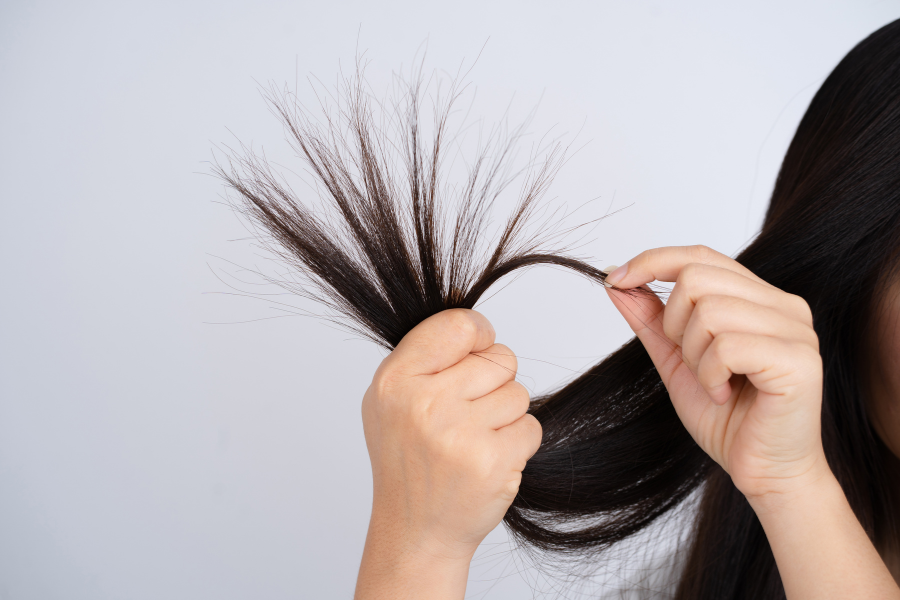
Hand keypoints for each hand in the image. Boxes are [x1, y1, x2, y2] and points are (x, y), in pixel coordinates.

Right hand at [355, 309, 541, 599]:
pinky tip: (488, 459)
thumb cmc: (408, 461)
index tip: (477, 352)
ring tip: (473, 440)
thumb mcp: (390, 400)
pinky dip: (518, 443)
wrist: (415, 531)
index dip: (478, 336)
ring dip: (506, 416)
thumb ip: (425, 358)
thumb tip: (473, 327)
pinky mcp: (492, 461)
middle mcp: (424, 403)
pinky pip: (530, 427)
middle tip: (467, 414)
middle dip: (494, 382)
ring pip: (518, 393)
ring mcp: (459, 433)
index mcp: (395, 380)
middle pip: (499, 359)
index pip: (458, 325)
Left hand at [605, 246, 827, 501]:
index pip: (699, 256)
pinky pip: (727, 346)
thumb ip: (651, 319)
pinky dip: (710, 375)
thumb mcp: (676, 360)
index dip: (652, 261)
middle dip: (673, 324)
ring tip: (715, 383)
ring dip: (693, 356)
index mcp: (759, 298)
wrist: (762, 472)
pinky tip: (726, 395)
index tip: (615, 280)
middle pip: (697, 277)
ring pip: (709, 311)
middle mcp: (784, 305)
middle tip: (692, 363)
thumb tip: (617, 279)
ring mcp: (796, 330)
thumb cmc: (728, 419)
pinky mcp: (799, 360)